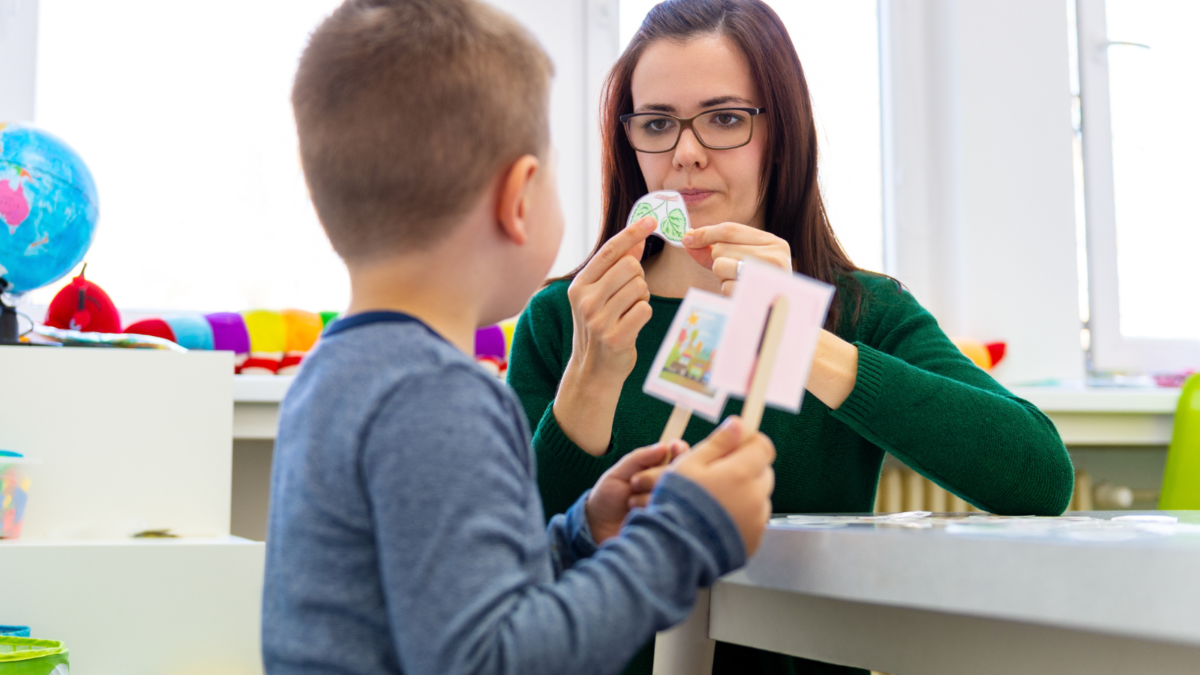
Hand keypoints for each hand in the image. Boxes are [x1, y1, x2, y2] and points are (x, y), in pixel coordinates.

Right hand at [566, 216, 655, 380]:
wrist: (593, 371)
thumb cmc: (600, 327)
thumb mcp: (600, 295)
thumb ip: (616, 267)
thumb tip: (637, 240)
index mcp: (579, 285)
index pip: (610, 250)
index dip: (632, 233)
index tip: (651, 220)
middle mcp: (585, 300)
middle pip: (630, 266)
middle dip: (638, 278)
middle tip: (629, 296)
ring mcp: (598, 319)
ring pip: (640, 288)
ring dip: (641, 298)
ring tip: (627, 313)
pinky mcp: (614, 337)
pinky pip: (645, 310)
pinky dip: (644, 315)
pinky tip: (631, 325)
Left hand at [587, 440, 688, 543]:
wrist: (598, 528)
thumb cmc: (608, 497)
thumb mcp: (618, 473)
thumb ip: (640, 458)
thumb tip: (664, 447)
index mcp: (659, 470)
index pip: (680, 456)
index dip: (680, 450)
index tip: (674, 447)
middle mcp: (669, 487)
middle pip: (681, 473)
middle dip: (656, 475)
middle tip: (634, 483)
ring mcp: (671, 505)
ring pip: (675, 492)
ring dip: (649, 495)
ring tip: (630, 503)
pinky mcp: (669, 523)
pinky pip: (670, 512)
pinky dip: (651, 509)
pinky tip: (638, 513)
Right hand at [653, 416, 775, 555]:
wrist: (676, 548)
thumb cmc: (678, 503)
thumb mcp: (690, 464)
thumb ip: (718, 443)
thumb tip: (738, 424)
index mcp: (741, 473)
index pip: (763, 446)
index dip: (749, 443)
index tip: (735, 445)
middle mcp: (756, 496)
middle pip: (763, 472)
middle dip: (746, 468)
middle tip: (719, 474)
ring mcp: (757, 520)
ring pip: (759, 497)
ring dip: (745, 493)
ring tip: (716, 500)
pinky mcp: (754, 539)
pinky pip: (755, 520)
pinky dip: (743, 516)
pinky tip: (719, 519)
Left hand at [681, 222, 790, 296]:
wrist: (779, 314)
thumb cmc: (755, 283)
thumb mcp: (740, 260)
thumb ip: (714, 249)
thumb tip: (687, 238)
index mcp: (773, 242)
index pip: (730, 230)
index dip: (705, 233)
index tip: (686, 239)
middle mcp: (775, 255)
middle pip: (721, 248)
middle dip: (717, 261)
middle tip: (732, 272)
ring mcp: (767, 275)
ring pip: (719, 265)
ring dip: (721, 276)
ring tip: (736, 282)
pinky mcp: (756, 293)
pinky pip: (724, 286)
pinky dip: (727, 291)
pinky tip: (740, 293)